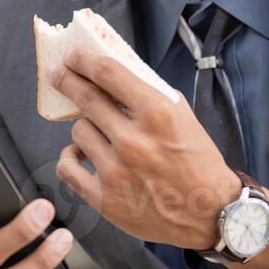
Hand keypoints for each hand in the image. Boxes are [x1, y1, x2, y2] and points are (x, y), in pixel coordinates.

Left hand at [50, 46, 241, 249]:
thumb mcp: (183, 117)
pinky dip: (71, 158)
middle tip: (58, 73)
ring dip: (86, 127)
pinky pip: (67, 167)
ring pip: (78, 131)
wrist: (210, 213)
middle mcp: (134, 141)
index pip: (107, 73)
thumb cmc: (199, 164)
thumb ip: (150, 94)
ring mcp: (116, 171)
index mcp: (157, 114)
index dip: (83, 59)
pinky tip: (81, 155)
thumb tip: (116, 76)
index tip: (72, 55)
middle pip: (85, 97)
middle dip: (66, 79)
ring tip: (100, 133)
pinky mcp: (104, 199)